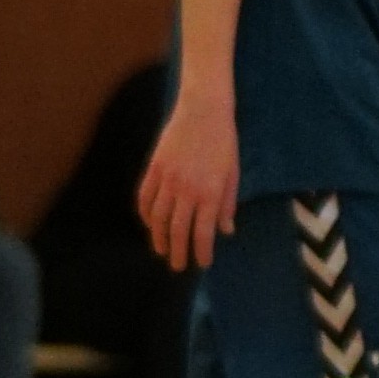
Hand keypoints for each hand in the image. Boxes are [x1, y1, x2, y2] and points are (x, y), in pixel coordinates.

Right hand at [139, 89, 240, 273]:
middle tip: (178, 266)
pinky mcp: (154, 169)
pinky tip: (150, 224)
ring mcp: (167, 179)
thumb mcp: (233, 173)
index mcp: (210, 192)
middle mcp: (187, 189)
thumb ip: (227, 203)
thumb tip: (225, 230)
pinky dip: (146, 214)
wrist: (203, 111)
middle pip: (178, 229)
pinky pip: (145, 198)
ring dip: (159, 237)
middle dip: (178, 251)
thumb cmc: (224, 142)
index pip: (203, 231)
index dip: (201, 250)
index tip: (201, 263)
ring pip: (158, 217)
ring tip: (162, 250)